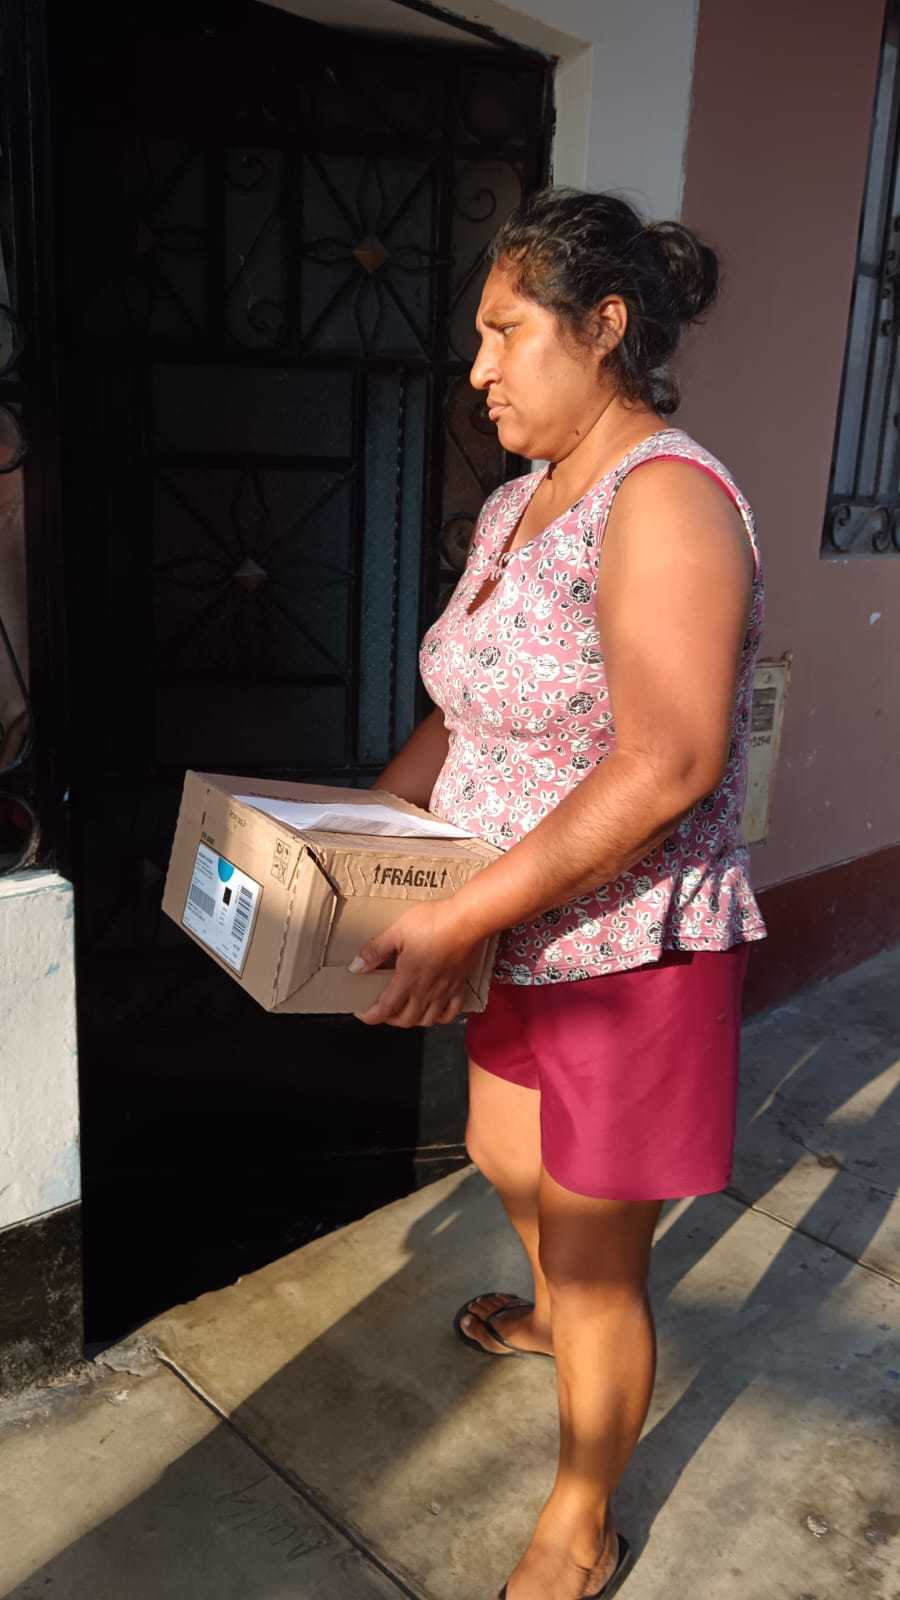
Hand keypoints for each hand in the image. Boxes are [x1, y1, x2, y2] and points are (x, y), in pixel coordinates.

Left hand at [350, 899, 479, 1027]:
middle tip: (382, 1009)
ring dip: (413, 1020)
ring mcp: (444, 991)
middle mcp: (425, 991)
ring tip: (405, 1011)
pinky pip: (451, 1012)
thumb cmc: (433, 922)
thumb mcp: (397, 932)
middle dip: (390, 1019)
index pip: (385, 1009)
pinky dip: (441, 1017)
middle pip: (405, 1020)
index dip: (371, 1016)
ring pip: (427, 1020)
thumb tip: (356, 966)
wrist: (466, 920)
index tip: (363, 1013)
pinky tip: (435, 1010)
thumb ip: (375, 951)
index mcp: (407, 979)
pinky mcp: (459, 985)